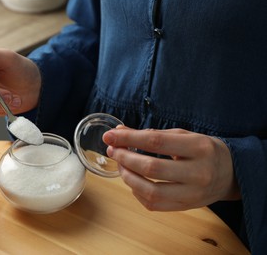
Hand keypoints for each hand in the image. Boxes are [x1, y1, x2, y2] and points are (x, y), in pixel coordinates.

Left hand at [102, 126, 240, 210]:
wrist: (230, 173)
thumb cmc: (203, 150)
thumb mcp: (182, 135)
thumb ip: (152, 134)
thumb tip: (120, 132)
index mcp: (199, 147)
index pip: (156, 142)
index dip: (128, 139)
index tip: (109, 136)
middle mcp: (198, 172)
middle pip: (151, 168)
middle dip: (125, 158)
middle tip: (113, 151)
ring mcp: (193, 194)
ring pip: (150, 191)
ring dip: (128, 177)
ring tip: (120, 165)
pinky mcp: (186, 207)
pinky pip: (153, 204)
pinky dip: (137, 192)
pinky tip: (133, 180)